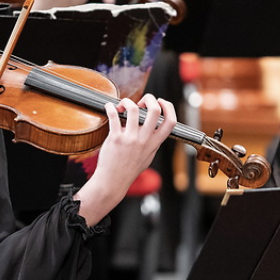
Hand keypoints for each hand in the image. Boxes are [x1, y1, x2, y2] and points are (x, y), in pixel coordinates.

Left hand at [74, 93, 175, 225]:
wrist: (113, 181)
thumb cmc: (129, 169)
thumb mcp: (148, 157)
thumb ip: (153, 142)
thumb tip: (155, 129)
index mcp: (154, 143)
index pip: (170, 122)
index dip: (168, 107)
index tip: (160, 102)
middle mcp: (144, 140)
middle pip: (155, 111)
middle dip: (149, 98)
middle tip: (141, 101)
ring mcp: (130, 139)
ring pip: (133, 110)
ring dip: (127, 102)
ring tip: (122, 105)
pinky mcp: (115, 138)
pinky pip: (113, 116)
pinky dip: (110, 107)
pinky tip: (109, 107)